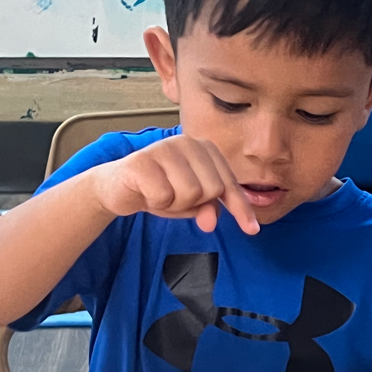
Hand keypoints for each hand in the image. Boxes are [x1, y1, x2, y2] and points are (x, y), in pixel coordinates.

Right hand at [91, 133, 258, 233]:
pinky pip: (164, 195)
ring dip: (175, 204)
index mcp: (205, 148)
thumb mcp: (191, 202)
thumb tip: (210, 221)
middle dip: (194, 203)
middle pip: (212, 189)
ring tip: (161, 194)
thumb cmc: (160, 190)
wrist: (119, 187)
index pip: (229, 183)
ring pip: (190, 193)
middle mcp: (187, 142)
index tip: (252, 230)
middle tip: (174, 197)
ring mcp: (164, 148)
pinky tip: (147, 193)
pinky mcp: (143, 161)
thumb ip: (208, 208)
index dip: (240, 209)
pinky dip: (157, 203)